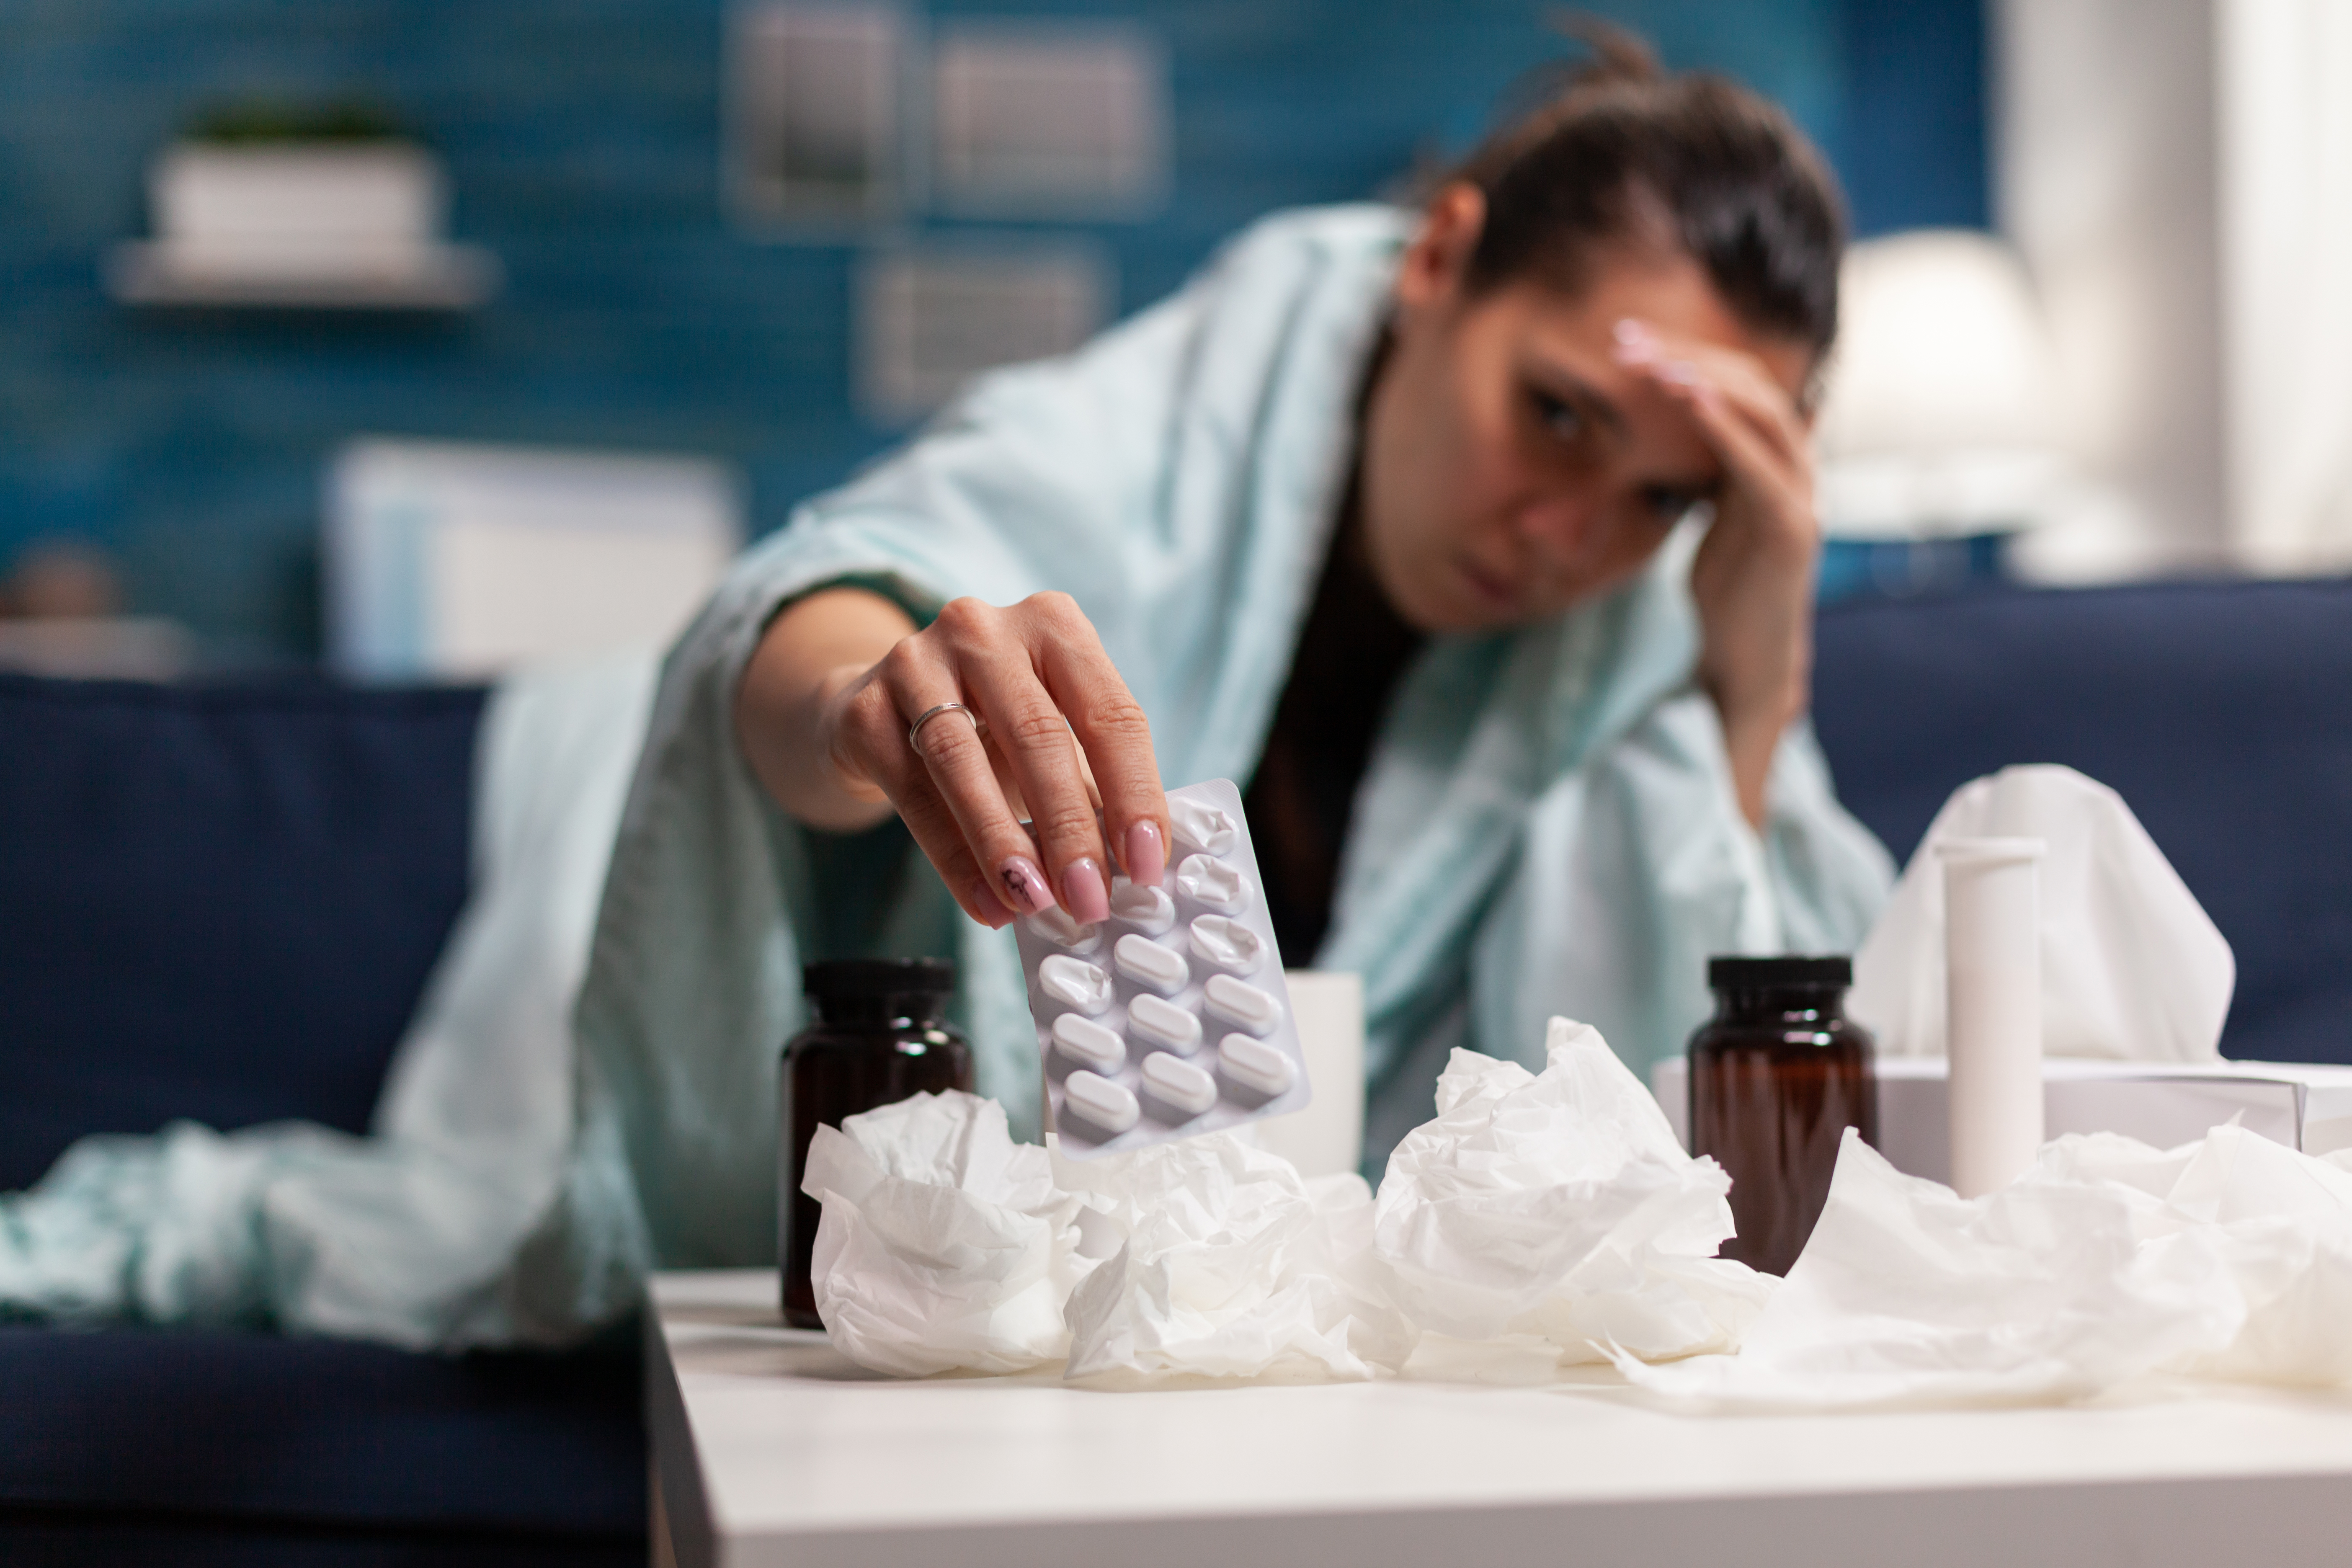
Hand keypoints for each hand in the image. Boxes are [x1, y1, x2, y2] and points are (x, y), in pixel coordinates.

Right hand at [809, 592, 1169, 929]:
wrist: (882, 712)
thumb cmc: (992, 730)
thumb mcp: (1051, 740)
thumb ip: (1093, 791)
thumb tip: (1137, 869)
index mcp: (1054, 625)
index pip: (1111, 714)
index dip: (1135, 795)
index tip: (1148, 868)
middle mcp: (983, 629)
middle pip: (1039, 735)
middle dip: (1070, 830)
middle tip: (1090, 900)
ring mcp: (916, 661)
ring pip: (965, 761)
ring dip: (1004, 844)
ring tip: (1036, 904)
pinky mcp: (865, 708)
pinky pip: (914, 793)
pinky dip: (954, 858)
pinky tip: (985, 903)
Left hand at [1612, 318, 1819, 827]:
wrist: (1744, 664)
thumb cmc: (1726, 592)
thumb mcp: (1712, 516)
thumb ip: (1710, 471)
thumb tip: (1682, 428)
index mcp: (1773, 462)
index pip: (1739, 385)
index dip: (1688, 354)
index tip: (1626, 341)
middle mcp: (1796, 469)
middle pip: (1752, 385)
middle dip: (1689, 355)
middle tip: (1627, 340)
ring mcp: (1801, 498)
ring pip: (1764, 413)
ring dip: (1704, 379)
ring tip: (1650, 361)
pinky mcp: (1792, 532)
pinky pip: (1762, 466)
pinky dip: (1728, 427)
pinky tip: (1690, 399)